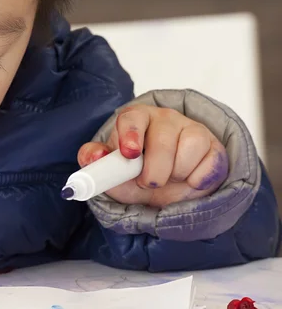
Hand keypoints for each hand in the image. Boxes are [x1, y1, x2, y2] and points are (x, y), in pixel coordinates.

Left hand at [78, 105, 228, 207]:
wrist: (166, 190)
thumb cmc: (134, 174)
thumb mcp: (111, 172)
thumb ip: (95, 161)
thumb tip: (95, 156)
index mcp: (136, 118)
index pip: (133, 117)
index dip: (131, 135)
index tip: (129, 154)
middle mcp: (165, 118)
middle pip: (162, 140)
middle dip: (154, 171)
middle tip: (147, 182)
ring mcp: (191, 129)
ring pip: (189, 149)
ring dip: (175, 175)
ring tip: (168, 177)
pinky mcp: (213, 146)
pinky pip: (209, 164)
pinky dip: (196, 180)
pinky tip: (188, 178)